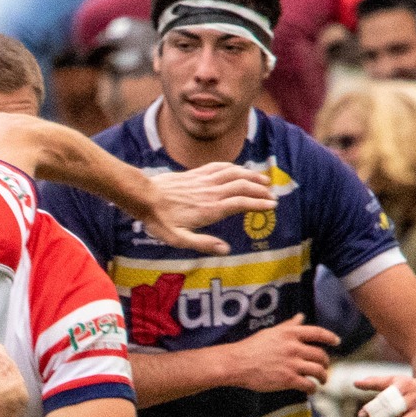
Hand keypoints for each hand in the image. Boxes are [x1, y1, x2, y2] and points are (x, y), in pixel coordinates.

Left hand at [141, 162, 277, 254]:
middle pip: (243, 187)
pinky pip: (220, 166)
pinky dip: (234, 167)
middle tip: (272, 195)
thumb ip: (202, 244)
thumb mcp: (177, 239)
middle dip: (260, 190)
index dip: (259, 204)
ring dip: (252, 175)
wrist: (143, 196)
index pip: (241, 203)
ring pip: (235, 173)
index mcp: (210, 209)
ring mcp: (204, 180)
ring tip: (264, 179)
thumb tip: (225, 250)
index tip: (272, 206)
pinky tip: (239, 169)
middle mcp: (211, 192)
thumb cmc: (158, 220)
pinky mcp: (196, 173)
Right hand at [228, 315, 338, 393]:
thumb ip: (288, 326)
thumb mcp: (270, 332)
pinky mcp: (287, 379)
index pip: (318, 333)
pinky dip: (312, 388)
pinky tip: (311, 390)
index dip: (330, 338)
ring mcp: (292, 364)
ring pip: (318, 370)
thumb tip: (300, 317)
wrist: (235, 363)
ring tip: (322, 380)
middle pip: (320, 354)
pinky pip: (308, 384)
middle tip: (325, 367)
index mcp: (290, 334)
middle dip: (326, 362)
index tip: (336, 342)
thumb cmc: (249, 348)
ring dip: (323, 377)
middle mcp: (294, 347)